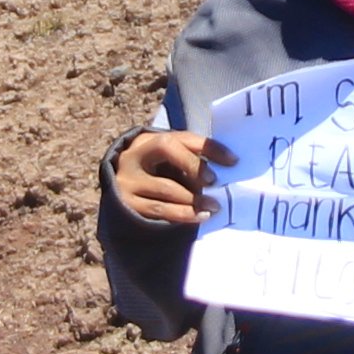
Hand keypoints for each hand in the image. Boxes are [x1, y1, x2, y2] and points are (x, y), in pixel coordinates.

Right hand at [111, 128, 225, 229]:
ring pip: (167, 186)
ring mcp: (128, 180)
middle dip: (194, 164)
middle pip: (168, 148)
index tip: (232, 161)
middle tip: (214, 181)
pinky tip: (200, 216)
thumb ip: (191, 159)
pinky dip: (184, 214)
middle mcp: (134, 155)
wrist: (121, 198)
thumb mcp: (168, 163)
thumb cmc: (155, 177)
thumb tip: (226, 168)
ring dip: (195, 198)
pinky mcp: (127, 204)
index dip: (209, 146)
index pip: (183, 136)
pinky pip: (160, 210)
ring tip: (214, 205)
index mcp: (148, 140)